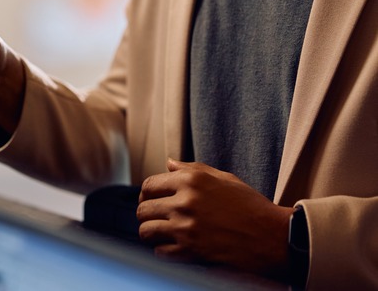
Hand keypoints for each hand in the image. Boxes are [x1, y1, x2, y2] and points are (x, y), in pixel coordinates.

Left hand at [137, 159, 292, 276]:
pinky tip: (173, 246)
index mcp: (191, 181)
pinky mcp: (190, 250)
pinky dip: (163, 250)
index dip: (147, 193)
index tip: (152, 199)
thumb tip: (168, 163)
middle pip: (143, 208)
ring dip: (151, 232)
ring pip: (146, 230)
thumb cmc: (250, 205)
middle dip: (146, 213)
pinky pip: (159, 252)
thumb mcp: (224, 178)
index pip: (149, 185)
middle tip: (156, 218)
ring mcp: (186, 227)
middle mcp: (185, 202)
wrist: (272, 236)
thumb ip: (192, 169)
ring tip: (161, 233)